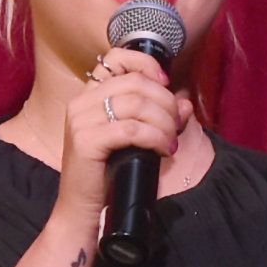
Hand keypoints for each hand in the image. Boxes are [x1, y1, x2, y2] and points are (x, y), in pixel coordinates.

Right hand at [55, 47, 192, 225]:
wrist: (81, 208)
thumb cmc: (107, 173)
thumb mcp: (134, 139)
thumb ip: (158, 117)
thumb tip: (185, 104)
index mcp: (88, 96)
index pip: (115, 58)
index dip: (146, 64)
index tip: (166, 83)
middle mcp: (81, 102)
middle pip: (136, 83)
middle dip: (165, 103)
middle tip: (175, 125)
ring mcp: (81, 120)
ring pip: (137, 104)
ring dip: (164, 122)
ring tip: (170, 141)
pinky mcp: (86, 140)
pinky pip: (132, 129)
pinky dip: (155, 138)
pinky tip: (163, 150)